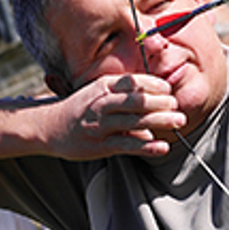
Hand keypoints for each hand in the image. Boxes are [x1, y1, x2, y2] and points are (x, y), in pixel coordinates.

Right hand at [43, 73, 184, 159]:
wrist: (49, 127)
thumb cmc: (80, 109)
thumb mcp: (98, 94)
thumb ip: (123, 97)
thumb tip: (151, 101)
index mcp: (102, 87)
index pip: (132, 82)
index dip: (152, 85)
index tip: (167, 89)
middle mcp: (101, 104)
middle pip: (136, 101)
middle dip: (160, 102)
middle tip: (176, 105)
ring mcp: (100, 125)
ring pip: (134, 121)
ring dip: (159, 121)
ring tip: (178, 121)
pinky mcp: (100, 145)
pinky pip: (127, 145)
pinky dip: (146, 146)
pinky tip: (161, 147)